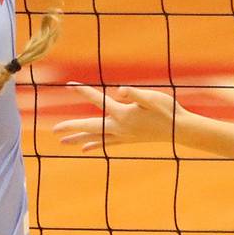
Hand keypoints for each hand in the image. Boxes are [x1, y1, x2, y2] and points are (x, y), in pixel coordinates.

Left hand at [52, 84, 176, 151]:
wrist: (179, 130)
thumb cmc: (167, 110)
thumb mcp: (151, 97)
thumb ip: (134, 93)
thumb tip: (119, 90)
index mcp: (122, 114)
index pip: (98, 100)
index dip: (83, 91)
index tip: (69, 85)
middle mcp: (119, 127)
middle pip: (90, 127)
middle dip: (72, 128)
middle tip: (54, 131)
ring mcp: (123, 135)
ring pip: (96, 138)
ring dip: (78, 139)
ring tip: (63, 143)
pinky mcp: (128, 139)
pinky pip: (106, 144)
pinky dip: (94, 145)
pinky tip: (86, 149)